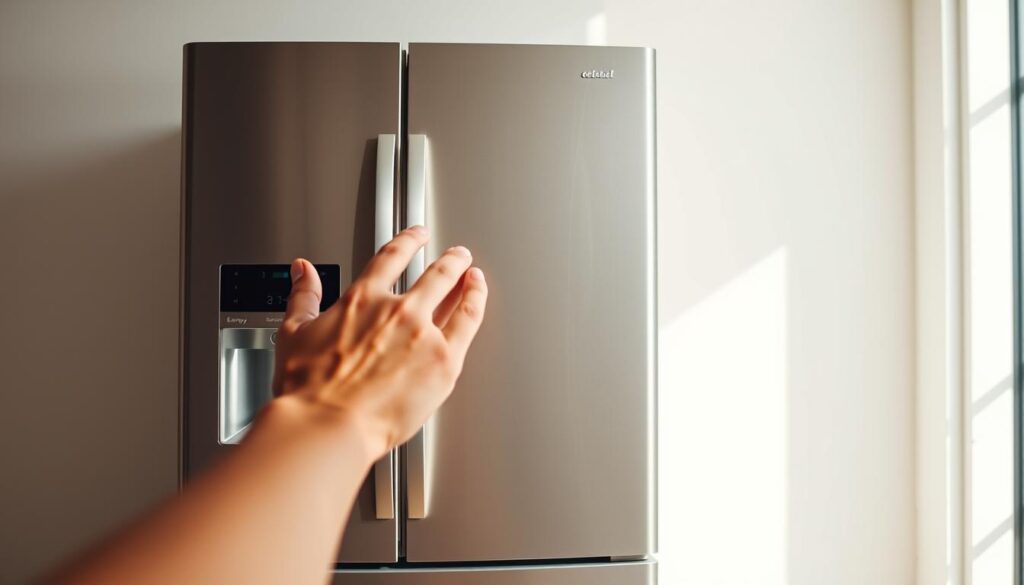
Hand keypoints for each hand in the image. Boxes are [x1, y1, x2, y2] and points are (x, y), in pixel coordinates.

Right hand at [269, 225, 487, 459]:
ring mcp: (423, 334)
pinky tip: (478, 298)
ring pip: (454, 292)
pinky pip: (469, 321)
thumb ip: (303, 296)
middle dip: (448, 261)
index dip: (408, 242)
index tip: (417, 237)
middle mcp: (396, 311)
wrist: (327, 425)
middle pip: (432, 274)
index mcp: (362, 300)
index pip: (391, 258)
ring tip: (473, 274)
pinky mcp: (444, 361)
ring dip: (467, 278)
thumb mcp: (294, 332)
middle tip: (457, 255)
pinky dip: (477, 302)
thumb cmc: (309, 391)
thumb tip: (302, 271)